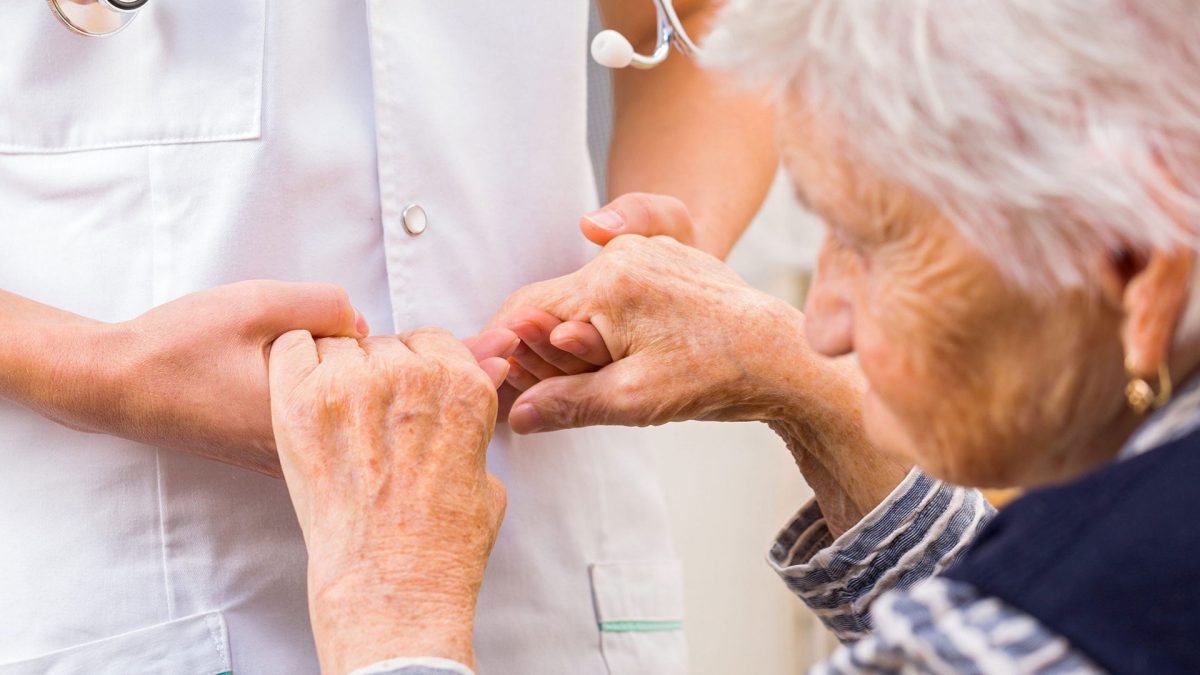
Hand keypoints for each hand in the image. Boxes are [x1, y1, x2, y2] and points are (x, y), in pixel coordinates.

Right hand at [27, 281, 367, 476]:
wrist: (115, 384)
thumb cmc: (178, 344)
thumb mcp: (257, 303)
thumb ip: (323, 305)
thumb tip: (363, 325)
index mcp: (302, 415)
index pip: (366, 377)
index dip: (346, 340)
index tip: (307, 330)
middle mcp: (295, 450)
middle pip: (353, 403)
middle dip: (337, 367)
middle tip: (284, 345)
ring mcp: (279, 461)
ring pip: (329, 418)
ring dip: (316, 387)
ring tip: (263, 364)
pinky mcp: (263, 460)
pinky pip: (305, 431)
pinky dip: (298, 406)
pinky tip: (260, 383)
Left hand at [269, 329, 506, 673]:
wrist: (390, 585)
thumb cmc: (440, 546)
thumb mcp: (485, 478)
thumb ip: (470, 431)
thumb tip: (461, 412)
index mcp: (462, 385)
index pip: (432, 341)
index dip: (416, 370)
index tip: (404, 397)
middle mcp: (412, 374)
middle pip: (385, 344)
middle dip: (378, 376)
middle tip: (369, 424)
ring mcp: (354, 383)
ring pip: (339, 346)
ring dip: (335, 374)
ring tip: (334, 424)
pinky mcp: (302, 399)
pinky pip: (292, 348)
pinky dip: (293, 365)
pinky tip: (301, 401)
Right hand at [492, 222, 816, 433]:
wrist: (783, 356)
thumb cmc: (714, 376)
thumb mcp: (635, 401)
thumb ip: (568, 403)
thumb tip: (516, 414)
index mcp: (607, 283)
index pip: (524, 311)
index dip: (504, 350)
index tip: (492, 382)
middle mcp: (623, 255)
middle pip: (552, 304)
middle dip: (542, 350)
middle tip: (545, 395)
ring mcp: (646, 252)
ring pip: (583, 298)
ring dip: (576, 339)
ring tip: (601, 379)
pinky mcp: (665, 260)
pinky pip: (613, 289)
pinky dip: (603, 323)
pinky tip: (623, 356)